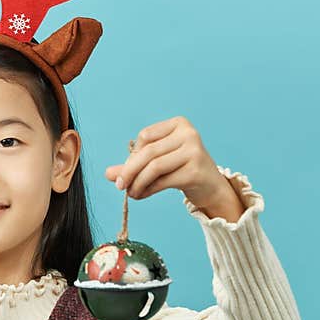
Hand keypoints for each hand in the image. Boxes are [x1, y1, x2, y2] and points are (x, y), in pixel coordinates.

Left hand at [103, 116, 236, 211]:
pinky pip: (163, 180)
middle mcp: (189, 134)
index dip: (132, 154)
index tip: (127, 170)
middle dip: (129, 171)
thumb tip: (107, 174)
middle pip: (148, 152)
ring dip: (137, 182)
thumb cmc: (182, 169)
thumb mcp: (157, 162)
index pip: (145, 136)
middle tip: (119, 186)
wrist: (211, 186)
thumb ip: (132, 165)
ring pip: (154, 167)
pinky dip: (148, 189)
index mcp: (179, 124)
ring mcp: (194, 151)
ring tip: (130, 193)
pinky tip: (141, 195)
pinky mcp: (195, 171)